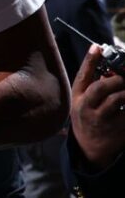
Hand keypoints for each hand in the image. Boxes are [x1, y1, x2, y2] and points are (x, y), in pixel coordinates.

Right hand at [70, 44, 124, 169]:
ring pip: (117, 99)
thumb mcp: (84, 102)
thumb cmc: (90, 118)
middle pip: (100, 88)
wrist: (91, 150)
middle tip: (123, 79)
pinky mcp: (117, 130)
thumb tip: (111, 67)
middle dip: (116, 80)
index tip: (98, 47)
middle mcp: (86, 109)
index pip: (82, 77)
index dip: (90, 61)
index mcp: (78, 98)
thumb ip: (94, 85)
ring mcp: (101, 120)